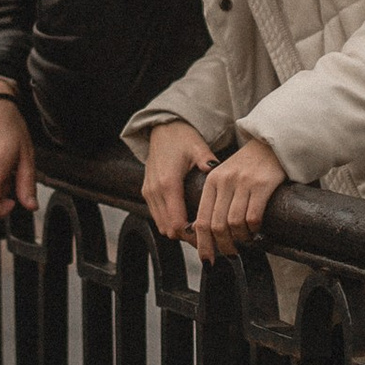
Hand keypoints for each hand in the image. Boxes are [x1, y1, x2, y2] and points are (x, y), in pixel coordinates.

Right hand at [138, 118, 215, 242]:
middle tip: (208, 235)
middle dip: (188, 236)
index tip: (209, 235)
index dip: (192, 234)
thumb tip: (218, 171)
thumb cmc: (182, 138)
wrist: (163, 129)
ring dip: (178, 231)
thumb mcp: (198, 148)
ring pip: (161, 226)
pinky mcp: (146, 192)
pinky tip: (186, 219)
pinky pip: (157, 217)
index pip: (177, 223)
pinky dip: (170, 223)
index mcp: (168, 183)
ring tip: (199, 230)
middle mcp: (155, 191)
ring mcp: (148, 192)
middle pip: (169, 229)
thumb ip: (207, 161)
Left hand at [190, 135, 287, 260]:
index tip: (207, 260)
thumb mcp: (226, 177)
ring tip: (246, 239)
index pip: (201, 219)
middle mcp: (225, 181)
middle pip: (217, 225)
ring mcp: (244, 182)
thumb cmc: (249, 165)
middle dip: (223, 246)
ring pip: (234, 223)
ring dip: (241, 238)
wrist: (272, 143)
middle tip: (231, 254)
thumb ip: (217, 200)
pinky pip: (253, 216)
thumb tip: (209, 233)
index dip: (203, 244)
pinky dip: (254, 229)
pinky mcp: (263, 184)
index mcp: (211, 181)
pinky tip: (257, 229)